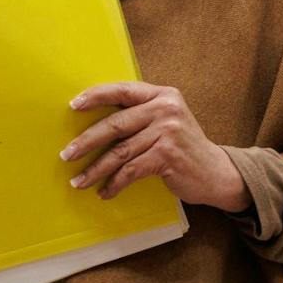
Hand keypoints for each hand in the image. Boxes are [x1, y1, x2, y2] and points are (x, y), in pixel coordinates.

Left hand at [59, 81, 251, 211]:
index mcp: (162, 94)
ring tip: (79, 181)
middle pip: (116, 123)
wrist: (216, 172)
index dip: (96, 96)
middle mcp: (166, 109)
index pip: (122, 90)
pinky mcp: (168, 156)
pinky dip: (115, 183)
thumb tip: (96, 122)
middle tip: (66, 154)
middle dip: (87, 140)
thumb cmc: (183, 147)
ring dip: (96, 169)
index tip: (73, 105)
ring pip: (120, 151)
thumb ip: (140, 114)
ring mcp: (168, 132)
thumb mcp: (167, 120)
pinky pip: (131, 170)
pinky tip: (105, 192)